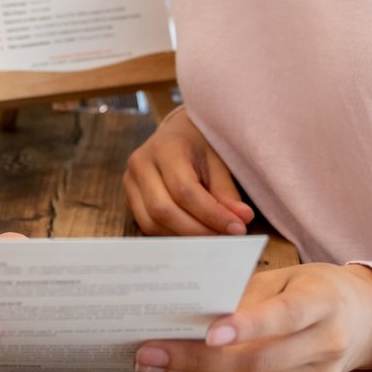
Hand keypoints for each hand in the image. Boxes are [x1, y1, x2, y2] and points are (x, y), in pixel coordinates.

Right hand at [124, 108, 253, 235]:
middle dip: (198, 230)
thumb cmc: (201, 145)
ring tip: (214, 238)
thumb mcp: (218, 160)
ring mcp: (130, 182)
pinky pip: (148, 226)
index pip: (185, 190)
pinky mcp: (130, 199)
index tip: (238, 228)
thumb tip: (241, 220)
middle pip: (163, 210)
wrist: (179, 133)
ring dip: (185, 237)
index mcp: (164, 148)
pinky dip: (173, 235)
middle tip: (227, 238)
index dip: (211, 214)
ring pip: (152, 223)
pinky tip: (196, 235)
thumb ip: (226, 191)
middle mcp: (140, 164)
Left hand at [133, 263, 371, 371]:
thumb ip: (247, 291)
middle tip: (149, 352)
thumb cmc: (317, 288)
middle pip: (257, 360)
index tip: (208, 332)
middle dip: (196, 360)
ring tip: (151, 364)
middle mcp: (324, 344)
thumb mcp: (289, 275)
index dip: (248, 326)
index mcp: (323, 302)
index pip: (285, 316)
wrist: (366, 321)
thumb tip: (189, 308)